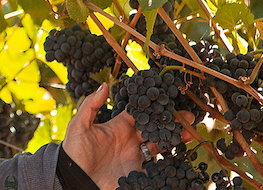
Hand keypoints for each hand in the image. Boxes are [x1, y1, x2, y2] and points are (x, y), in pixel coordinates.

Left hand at [61, 83, 194, 189]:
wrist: (72, 178)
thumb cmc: (74, 150)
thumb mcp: (79, 125)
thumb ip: (90, 105)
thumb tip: (105, 85)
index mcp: (119, 126)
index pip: (141, 113)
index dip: (154, 106)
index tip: (169, 100)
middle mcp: (130, 140)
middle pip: (155, 129)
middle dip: (172, 123)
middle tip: (189, 119)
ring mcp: (134, 157)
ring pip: (159, 146)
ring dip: (174, 140)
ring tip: (190, 135)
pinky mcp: (135, 174)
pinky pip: (155, 170)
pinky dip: (167, 165)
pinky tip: (179, 158)